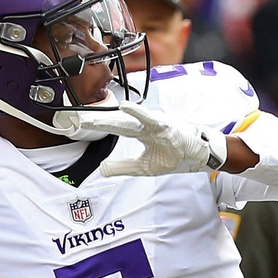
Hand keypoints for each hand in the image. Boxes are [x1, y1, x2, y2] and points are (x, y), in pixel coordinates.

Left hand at [77, 101, 227, 176]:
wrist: (200, 154)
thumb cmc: (174, 156)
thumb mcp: (144, 167)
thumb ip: (123, 167)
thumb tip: (101, 170)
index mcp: (139, 132)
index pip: (114, 127)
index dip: (97, 124)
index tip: (78, 122)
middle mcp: (144, 125)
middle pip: (117, 123)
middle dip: (97, 120)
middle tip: (77, 118)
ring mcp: (154, 124)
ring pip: (129, 121)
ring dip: (111, 118)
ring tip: (93, 117)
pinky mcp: (166, 126)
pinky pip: (150, 119)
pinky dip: (137, 113)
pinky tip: (124, 107)